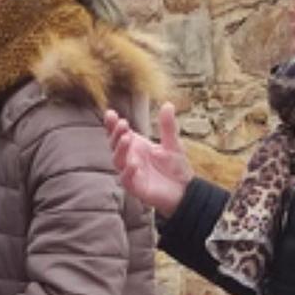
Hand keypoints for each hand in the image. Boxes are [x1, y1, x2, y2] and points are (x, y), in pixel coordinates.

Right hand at [104, 101, 193, 217]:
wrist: (184, 190)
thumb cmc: (175, 167)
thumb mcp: (172, 143)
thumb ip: (168, 126)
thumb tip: (167, 104)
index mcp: (136, 146)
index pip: (120, 133)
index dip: (112, 124)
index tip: (110, 113)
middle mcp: (130, 158)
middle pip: (114, 144)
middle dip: (115, 134)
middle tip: (123, 124)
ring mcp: (130, 173)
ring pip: (117, 160)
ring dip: (120, 149)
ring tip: (127, 138)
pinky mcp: (135, 187)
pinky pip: (126, 179)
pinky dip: (128, 172)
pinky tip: (134, 164)